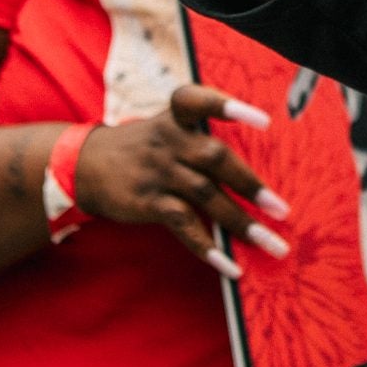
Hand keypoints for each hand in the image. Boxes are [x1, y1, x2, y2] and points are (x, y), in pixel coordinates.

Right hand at [71, 85, 292, 275]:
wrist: (85, 165)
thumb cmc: (143, 146)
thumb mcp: (166, 126)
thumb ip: (201, 137)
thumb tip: (251, 173)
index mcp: (175, 116)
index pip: (198, 100)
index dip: (229, 107)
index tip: (264, 122)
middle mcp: (169, 140)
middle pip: (216, 158)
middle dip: (251, 185)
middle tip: (281, 209)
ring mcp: (158, 171)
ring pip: (206, 196)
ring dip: (241, 222)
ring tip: (271, 243)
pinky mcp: (148, 201)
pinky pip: (184, 224)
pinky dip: (208, 246)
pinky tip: (230, 266)